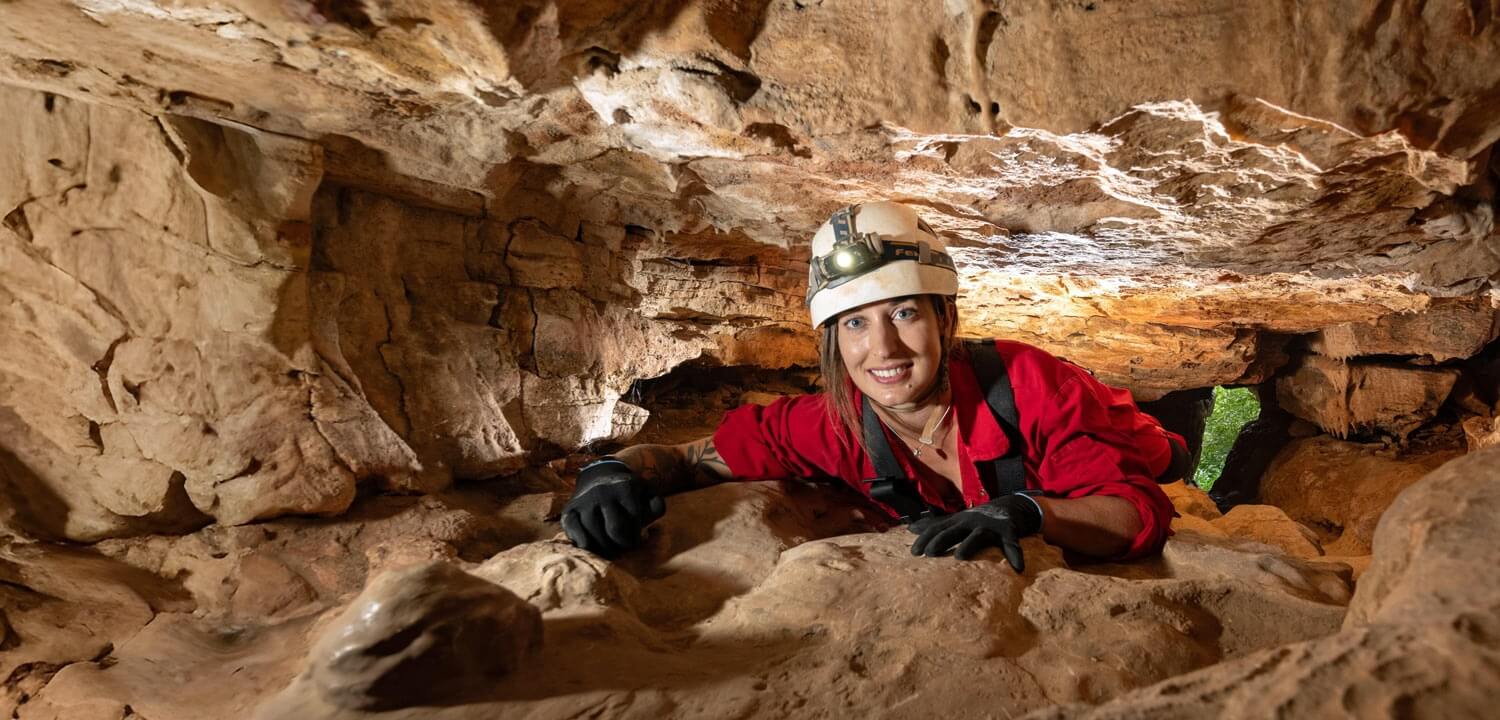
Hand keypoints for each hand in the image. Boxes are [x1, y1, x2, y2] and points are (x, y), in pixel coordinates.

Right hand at [561, 458, 665, 556]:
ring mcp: (584, 500)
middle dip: (622, 545)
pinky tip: (592, 546)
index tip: (636, 540)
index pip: (634, 520)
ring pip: (594, 534)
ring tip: (611, 549)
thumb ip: (656, 507)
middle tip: (623, 548)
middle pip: (615, 530)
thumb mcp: (647, 493)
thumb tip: (647, 523)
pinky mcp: (569, 510)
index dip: (636, 536)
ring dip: (605, 549)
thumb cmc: (628, 493)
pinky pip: (573, 531)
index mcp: (625, 487)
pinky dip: (583, 544)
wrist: (600, 475)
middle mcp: (603, 492)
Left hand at [909, 494, 1043, 570]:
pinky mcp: (1008, 531)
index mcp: (957, 521)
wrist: (1010, 506)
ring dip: (968, 545)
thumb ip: (935, 525)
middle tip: (929, 552)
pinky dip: (1014, 554)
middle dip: (940, 540)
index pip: (938, 529)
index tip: (913, 552)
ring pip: (977, 535)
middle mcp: (971, 521)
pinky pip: (1011, 544)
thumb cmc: (977, 519)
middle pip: (953, 531)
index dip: (925, 539)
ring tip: (959, 557)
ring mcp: (989, 526)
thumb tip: (911, 528)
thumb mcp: (956, 521)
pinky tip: (1017, 567)